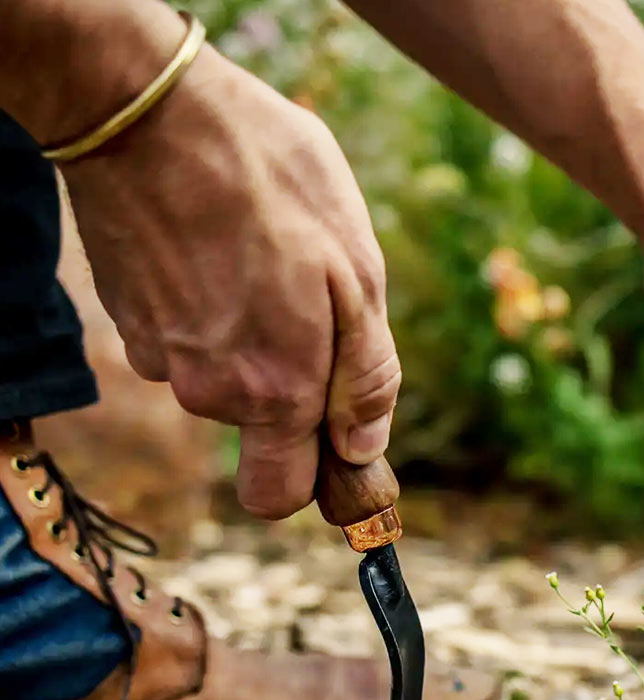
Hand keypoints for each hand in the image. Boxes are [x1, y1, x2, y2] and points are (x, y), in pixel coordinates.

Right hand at [60, 45, 398, 518]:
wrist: (147, 108)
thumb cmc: (272, 181)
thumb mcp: (357, 272)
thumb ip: (365, 376)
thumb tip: (362, 447)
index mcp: (274, 390)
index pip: (281, 497)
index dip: (313, 477)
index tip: (335, 441)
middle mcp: (209, 392)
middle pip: (261, 429)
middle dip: (293, 389)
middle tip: (309, 309)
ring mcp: (160, 359)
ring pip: (226, 379)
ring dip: (254, 337)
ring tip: (262, 260)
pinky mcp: (129, 322)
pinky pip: (188, 342)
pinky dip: (210, 312)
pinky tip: (219, 252)